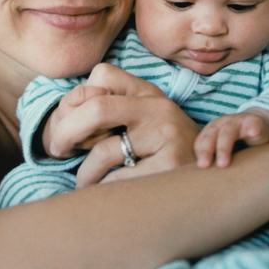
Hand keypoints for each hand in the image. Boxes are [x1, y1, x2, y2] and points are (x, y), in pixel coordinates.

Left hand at [45, 64, 199, 186]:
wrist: (211, 176)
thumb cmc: (160, 150)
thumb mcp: (139, 120)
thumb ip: (106, 111)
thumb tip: (64, 115)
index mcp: (147, 91)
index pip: (102, 74)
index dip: (77, 98)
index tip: (70, 124)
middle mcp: (158, 107)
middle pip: (96, 108)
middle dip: (66, 131)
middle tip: (56, 150)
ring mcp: (167, 134)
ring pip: (103, 151)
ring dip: (85, 174)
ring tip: (86, 183)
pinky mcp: (171, 164)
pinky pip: (118, 179)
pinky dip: (104, 189)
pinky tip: (108, 194)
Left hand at [195, 111, 268, 168]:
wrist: (259, 125)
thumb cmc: (238, 143)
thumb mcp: (223, 151)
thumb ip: (213, 161)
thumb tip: (201, 185)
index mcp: (211, 131)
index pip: (201, 141)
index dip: (199, 153)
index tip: (200, 168)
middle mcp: (222, 124)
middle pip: (211, 135)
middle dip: (206, 150)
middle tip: (204, 166)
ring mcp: (237, 122)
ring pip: (228, 132)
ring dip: (224, 147)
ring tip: (223, 163)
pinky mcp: (255, 121)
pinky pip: (253, 124)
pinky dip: (253, 128)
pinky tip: (254, 132)